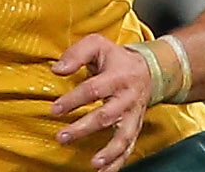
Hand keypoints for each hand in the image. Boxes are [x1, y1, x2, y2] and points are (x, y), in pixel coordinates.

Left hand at [50, 34, 152, 171]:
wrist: (149, 70)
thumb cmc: (115, 59)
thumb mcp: (97, 44)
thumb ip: (77, 53)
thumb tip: (57, 69)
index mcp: (117, 76)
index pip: (93, 89)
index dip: (74, 100)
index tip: (55, 110)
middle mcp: (127, 98)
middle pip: (106, 116)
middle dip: (84, 128)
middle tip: (62, 137)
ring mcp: (133, 116)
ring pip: (123, 137)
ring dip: (109, 152)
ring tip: (94, 164)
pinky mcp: (135, 128)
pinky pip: (129, 148)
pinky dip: (118, 163)